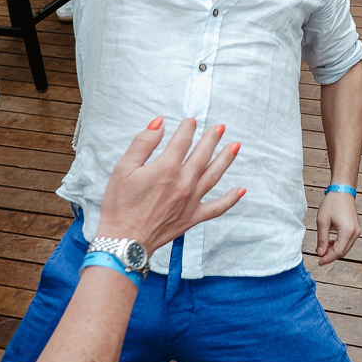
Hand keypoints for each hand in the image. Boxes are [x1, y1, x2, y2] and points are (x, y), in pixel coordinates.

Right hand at [97, 117, 243, 254]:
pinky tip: (241, 190)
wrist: (125, 240)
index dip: (187, 128)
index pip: (183, 140)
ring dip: (226, 159)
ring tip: (235, 146)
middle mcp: (183, 182)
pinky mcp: (193, 217)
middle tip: (220, 127)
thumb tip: (159, 123)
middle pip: (202, 154)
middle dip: (212, 138)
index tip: (191, 122)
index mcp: (167, 168)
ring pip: (214, 175)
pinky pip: (218, 207)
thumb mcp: (123, 168)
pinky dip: (231, 199)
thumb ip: (143, 142)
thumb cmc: (121, 205)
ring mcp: (191, 200)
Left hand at [315, 190, 359, 264]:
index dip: (328, 258)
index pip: (338, 252)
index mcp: (347, 231)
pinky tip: (330, 242)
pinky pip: (347, 241)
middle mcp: (355, 232)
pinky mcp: (356, 229)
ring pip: (345, 248)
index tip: (319, 261)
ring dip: (335, 250)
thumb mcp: (322, 221)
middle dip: (331, 255)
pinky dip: (339, 244)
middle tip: (319, 256)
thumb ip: (322, 239)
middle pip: (343, 252)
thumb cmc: (333, 202)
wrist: (343, 191)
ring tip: (323, 248)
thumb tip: (320, 253)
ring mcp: (357, 231)